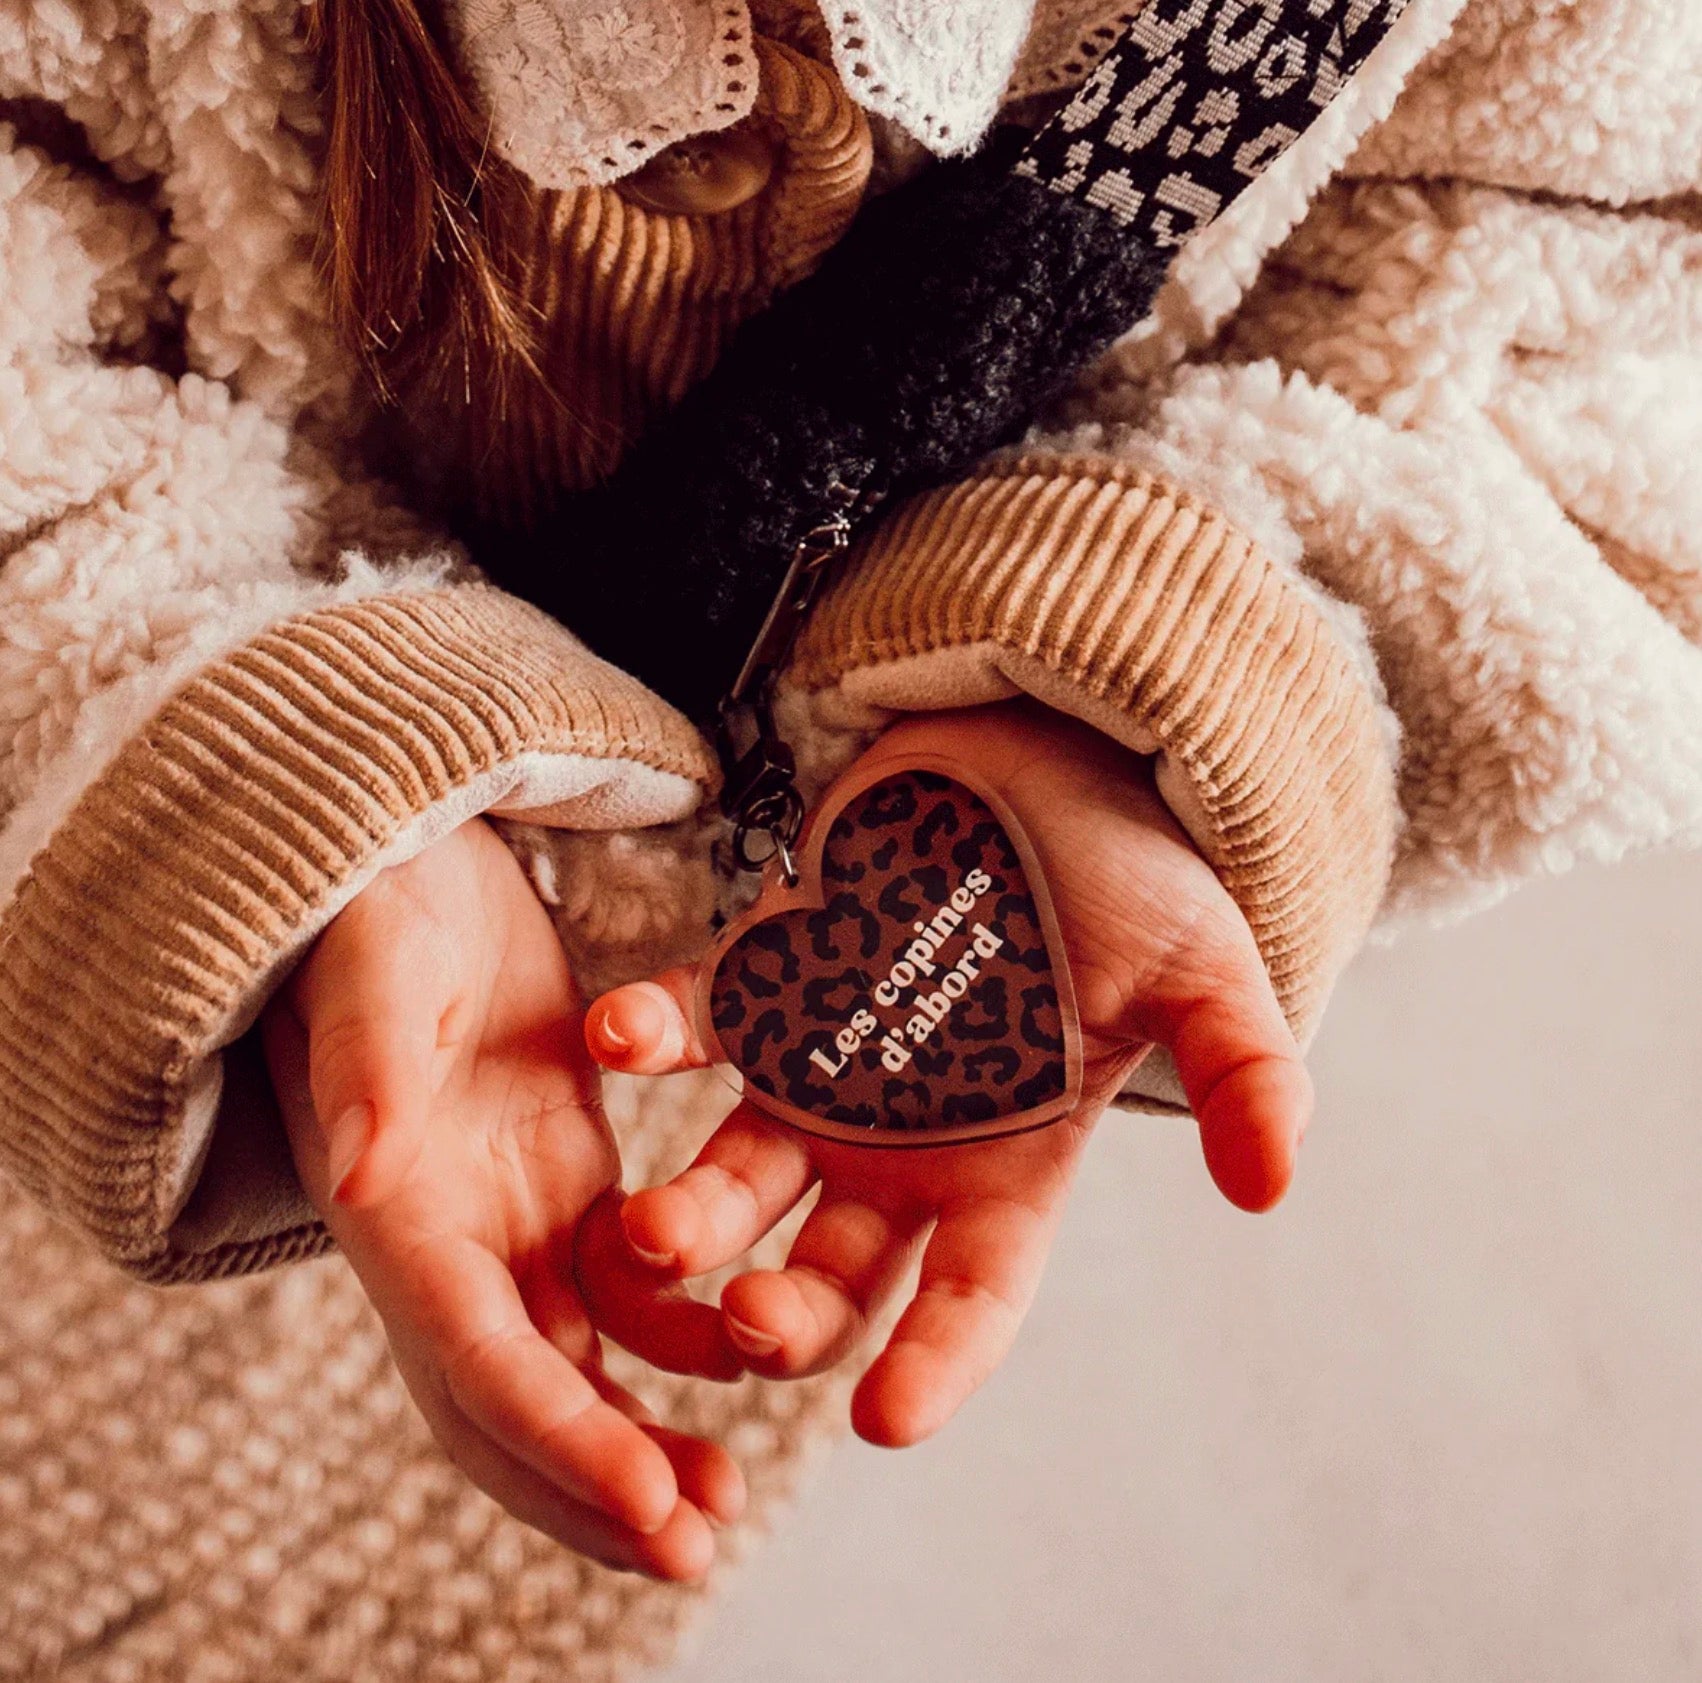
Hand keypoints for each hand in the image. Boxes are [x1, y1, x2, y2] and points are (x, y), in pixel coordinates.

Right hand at [262, 817, 743, 1579]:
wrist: (408, 864)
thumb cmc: (380, 904)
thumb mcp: (375, 961)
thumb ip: (367, 1061)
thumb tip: (360, 1173)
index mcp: (398, 1208)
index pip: (477, 1359)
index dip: (561, 1440)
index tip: (655, 1510)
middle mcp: (447, 1240)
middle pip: (515, 1401)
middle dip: (594, 1486)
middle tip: (697, 1546)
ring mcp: (508, 1220)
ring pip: (575, 1365)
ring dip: (640, 1437)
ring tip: (728, 1492)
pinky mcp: (562, 1185)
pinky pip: (622, 1293)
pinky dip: (674, 1344)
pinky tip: (748, 1356)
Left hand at [577, 702, 1311, 1447]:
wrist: (1043, 766)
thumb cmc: (1129, 876)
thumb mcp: (1205, 971)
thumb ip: (1243, 1071)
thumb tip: (1271, 1186)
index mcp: (1005, 1167)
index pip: (974, 1294)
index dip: (937, 1362)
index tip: (885, 1421)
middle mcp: (899, 1145)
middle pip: (830, 1271)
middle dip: (784, 1315)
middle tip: (748, 1321)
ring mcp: (819, 1071)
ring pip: (739, 1176)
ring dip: (688, 1213)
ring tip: (644, 1230)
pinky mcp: (764, 985)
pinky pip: (694, 1024)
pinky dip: (651, 1033)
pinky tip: (615, 1035)